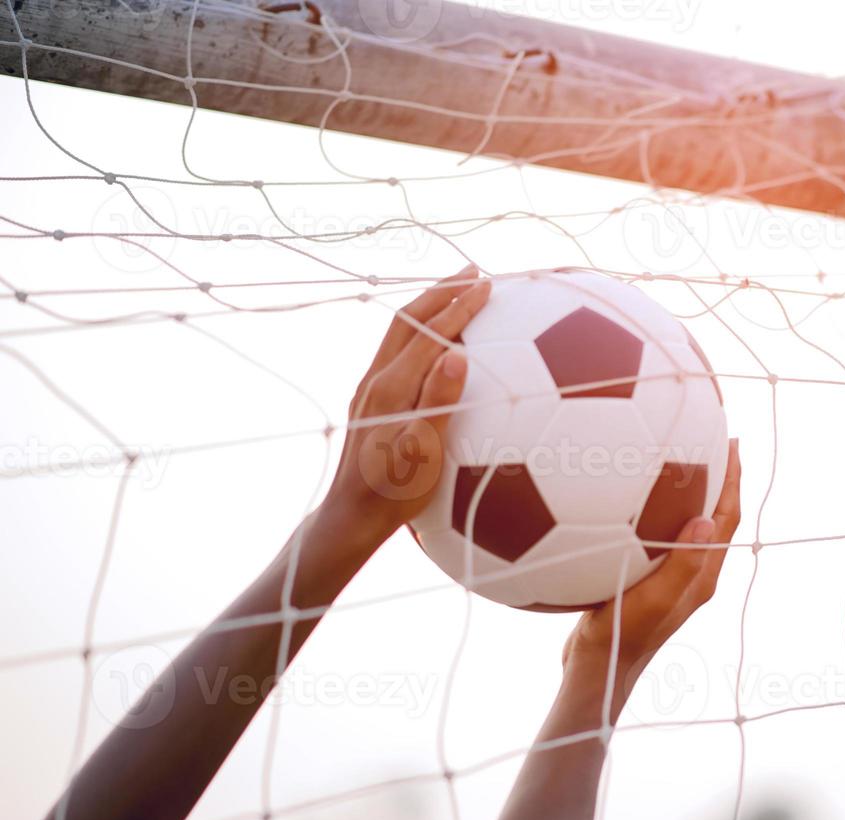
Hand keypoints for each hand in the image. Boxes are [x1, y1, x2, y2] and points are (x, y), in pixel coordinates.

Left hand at [321, 264, 489, 547]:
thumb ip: (439, 403)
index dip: (459, 306)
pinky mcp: (372, 401)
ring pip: (400, 332)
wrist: (352, 516)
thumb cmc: (394, 494)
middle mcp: (376, 379)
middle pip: (409, 319)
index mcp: (391, 387)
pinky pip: (399, 350)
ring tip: (455, 292)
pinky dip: (422, 331)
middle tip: (472, 272)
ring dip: (429, 307)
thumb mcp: (423, 453)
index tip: (487, 285)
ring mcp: (371, 389)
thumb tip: (457, 355)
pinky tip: (438, 341)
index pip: (431, 333)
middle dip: (442, 291)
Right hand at [562, 439, 741, 706]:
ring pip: (683, 523)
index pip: (726, 519)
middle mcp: (690, 573)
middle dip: (716, 476)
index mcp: (702, 577)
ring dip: (686, 490)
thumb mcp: (655, 600)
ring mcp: (666, 576)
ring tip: (674, 453)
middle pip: (712, 515)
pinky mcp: (642, 579)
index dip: (733, 480)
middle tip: (710, 437)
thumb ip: (683, 564)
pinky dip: (651, 508)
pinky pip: (654, 534)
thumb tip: (708, 519)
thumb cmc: (623, 637)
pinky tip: (625, 492)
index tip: (732, 443)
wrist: (596, 669)